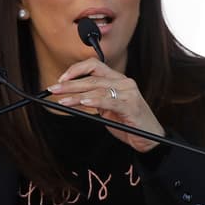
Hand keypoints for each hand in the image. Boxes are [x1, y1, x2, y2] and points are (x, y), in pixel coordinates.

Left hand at [49, 58, 164, 152]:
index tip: (61, 79)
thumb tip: (72, 96)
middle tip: (53, 89)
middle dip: (69, 84)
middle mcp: (124, 82)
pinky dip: (94, 101)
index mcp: (118, 80)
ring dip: (76, 95)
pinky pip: (109, 101)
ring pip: (97, 89)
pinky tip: (83, 102)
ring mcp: (129, 93)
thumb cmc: (129, 123)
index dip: (76, 69)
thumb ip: (95, 99)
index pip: (94, 65)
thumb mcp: (108, 108)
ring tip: (62, 100)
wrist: (151, 139)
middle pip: (92, 78)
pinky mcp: (131, 106)